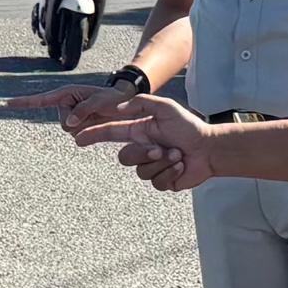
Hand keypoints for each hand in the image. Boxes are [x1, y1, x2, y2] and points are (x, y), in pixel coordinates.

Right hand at [8, 72, 145, 123]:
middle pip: (63, 124)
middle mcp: (64, 105)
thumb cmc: (111, 98)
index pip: (41, 99)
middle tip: (94, 112)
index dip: (24, 103)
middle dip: (77, 122)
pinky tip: (95, 123)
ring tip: (96, 116)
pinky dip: (87, 132)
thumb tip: (70, 123)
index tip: (6, 104)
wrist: (123, 105)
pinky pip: (77, 136)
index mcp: (65, 94)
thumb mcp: (100, 100)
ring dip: (84, 127)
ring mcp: (69, 116)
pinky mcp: (76, 126)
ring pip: (70, 132)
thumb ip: (84, 110)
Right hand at [64, 94, 221, 191]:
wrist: (210, 148)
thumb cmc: (189, 127)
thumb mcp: (165, 107)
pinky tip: (181, 166)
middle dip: (143, 154)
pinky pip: (156, 183)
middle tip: (161, 149)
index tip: (77, 136)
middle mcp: (142, 148)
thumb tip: (118, 107)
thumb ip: (140, 104)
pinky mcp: (161, 181)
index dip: (93, 135)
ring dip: (163, 163)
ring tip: (178, 155)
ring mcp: (151, 166)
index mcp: (139, 131)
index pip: (110, 133)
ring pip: (141, 172)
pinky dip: (171, 174)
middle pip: (125, 158)